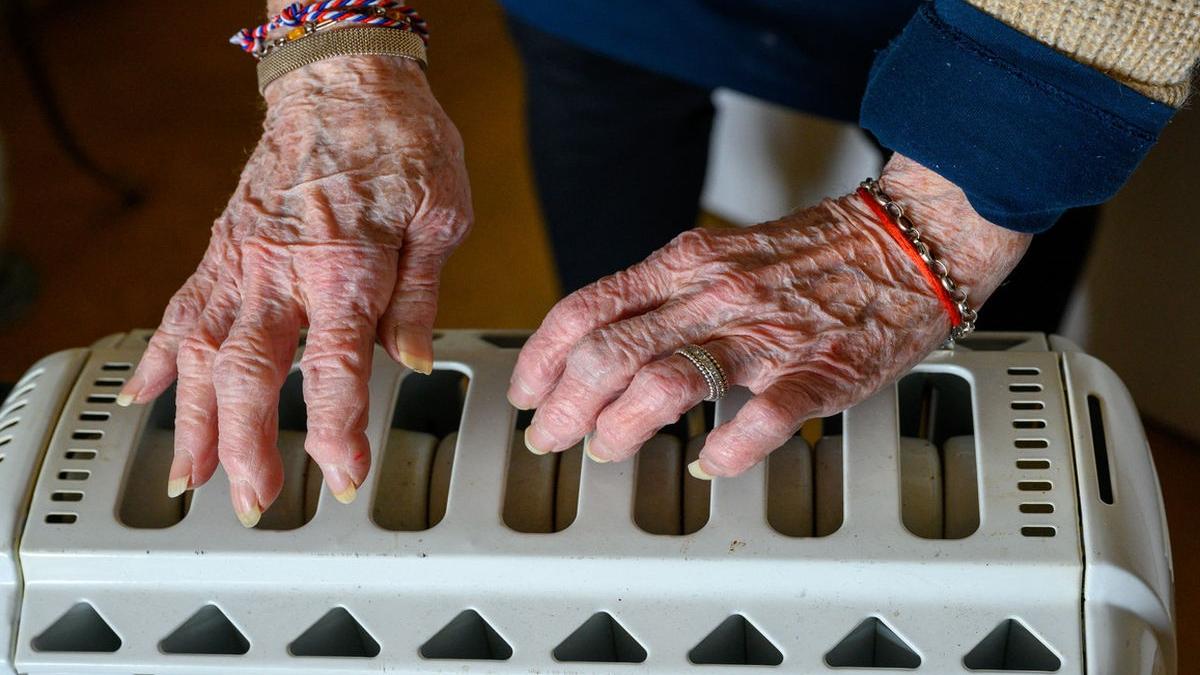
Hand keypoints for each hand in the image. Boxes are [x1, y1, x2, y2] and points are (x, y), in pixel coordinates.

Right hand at [119, 56, 471, 525]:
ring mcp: (243, 260)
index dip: (337, 432)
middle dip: (245, 448)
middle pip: (247, 372)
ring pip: (199, 352)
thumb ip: (422, 295)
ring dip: (191, 421)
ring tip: (188, 478)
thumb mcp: (441, 213)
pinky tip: (144, 397)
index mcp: (346, 266)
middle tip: (253, 502)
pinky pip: (180, 309)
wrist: (343, 79)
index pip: (335, 368)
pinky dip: (157, 357)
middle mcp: (282, 269)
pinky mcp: (223, 249)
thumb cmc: (399, 139)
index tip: (342, 479)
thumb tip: (414, 362)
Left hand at [508, 154, 1028, 476]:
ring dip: (621, 426)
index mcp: (687, 264)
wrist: (908, 243)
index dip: (542, 355)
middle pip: (610, 352)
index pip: (588, 307)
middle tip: (550, 436)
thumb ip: (665, 294)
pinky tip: (710, 465)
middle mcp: (715, 294)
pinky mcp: (819, 371)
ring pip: (667, 382)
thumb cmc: (817, 254)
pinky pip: (764, 418)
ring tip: (607, 448)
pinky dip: (729, 450)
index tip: (527, 389)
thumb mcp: (722, 253)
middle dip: (563, 404)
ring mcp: (766, 334)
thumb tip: (607, 341)